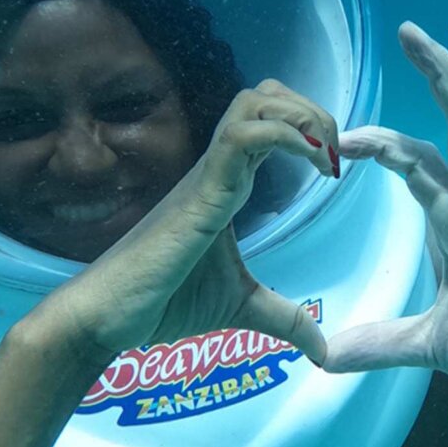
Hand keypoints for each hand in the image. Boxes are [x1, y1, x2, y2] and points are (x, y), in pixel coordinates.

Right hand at [39, 80, 337, 363]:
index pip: (270, 121)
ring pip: (253, 102)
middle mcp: (219, 167)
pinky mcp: (201, 191)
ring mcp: (208, 174)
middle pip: (265, 95)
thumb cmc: (164, 302)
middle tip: (336, 156)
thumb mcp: (241, 307)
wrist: (109, 316)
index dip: (310, 127)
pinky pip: (242, 137)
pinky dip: (286, 136)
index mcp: (228, 182)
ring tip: (327, 158)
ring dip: (301, 116)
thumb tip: (322, 351)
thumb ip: (283, 319)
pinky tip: (312, 166)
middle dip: (312, 110)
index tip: (338, 166)